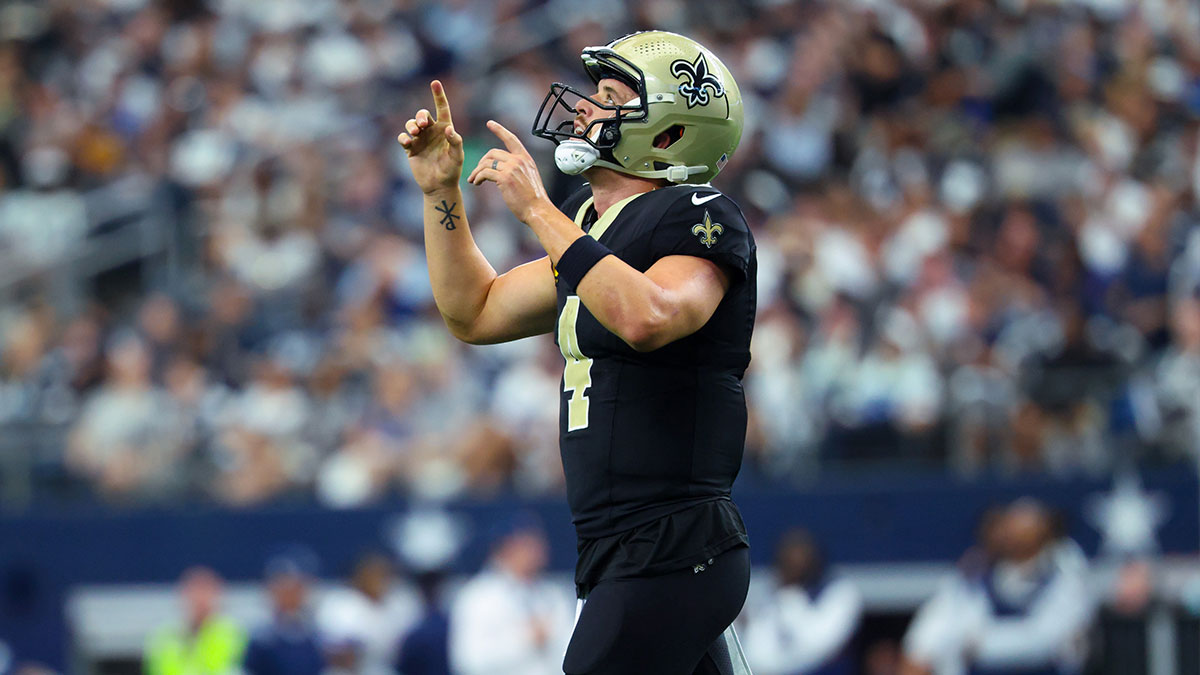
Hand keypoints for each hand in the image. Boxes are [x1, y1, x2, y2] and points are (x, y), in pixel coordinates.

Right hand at [398, 80, 463, 194]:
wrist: (439, 186)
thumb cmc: (452, 171)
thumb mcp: (457, 156)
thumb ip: (455, 142)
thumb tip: (449, 129)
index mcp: (445, 129)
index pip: (442, 109)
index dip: (439, 96)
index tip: (435, 83)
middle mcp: (432, 132)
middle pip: (422, 115)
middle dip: (420, 116)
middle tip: (422, 125)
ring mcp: (420, 140)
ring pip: (411, 124)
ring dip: (411, 125)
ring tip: (415, 132)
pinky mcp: (411, 149)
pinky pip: (403, 138)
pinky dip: (403, 137)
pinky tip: (408, 142)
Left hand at [466, 120, 550, 223]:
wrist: (537, 209)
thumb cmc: (533, 199)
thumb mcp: (529, 177)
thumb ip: (518, 169)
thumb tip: (503, 170)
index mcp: (525, 158)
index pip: (511, 139)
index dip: (499, 130)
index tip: (490, 123)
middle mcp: (518, 160)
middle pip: (492, 153)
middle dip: (481, 162)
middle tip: (475, 174)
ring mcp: (512, 168)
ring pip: (486, 163)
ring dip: (477, 171)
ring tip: (473, 180)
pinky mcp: (505, 178)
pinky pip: (485, 173)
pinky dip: (478, 177)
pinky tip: (476, 183)